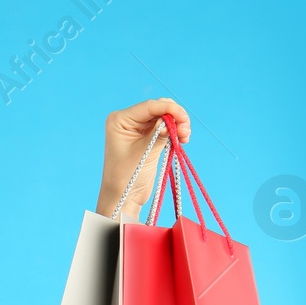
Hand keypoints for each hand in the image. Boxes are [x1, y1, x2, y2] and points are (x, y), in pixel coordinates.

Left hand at [94, 98, 190, 219]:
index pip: (150, 106)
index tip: (185, 119)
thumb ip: (160, 133)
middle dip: (175, 117)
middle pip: (159, 108)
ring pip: (164, 117)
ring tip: (184, 138)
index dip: (170, 109)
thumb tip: (173, 119)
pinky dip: (175, 131)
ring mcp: (137, 128)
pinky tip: (181, 140)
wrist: (123, 198)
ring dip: (178, 124)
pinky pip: (165, 127)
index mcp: (120, 120)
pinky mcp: (147, 137)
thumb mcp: (145, 151)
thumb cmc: (127, 176)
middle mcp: (127, 120)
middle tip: (185, 132)